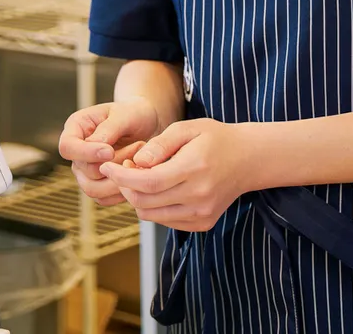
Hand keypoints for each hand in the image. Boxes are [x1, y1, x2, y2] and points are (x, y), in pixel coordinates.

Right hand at [59, 98, 161, 206]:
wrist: (147, 126)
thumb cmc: (133, 114)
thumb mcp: (124, 114)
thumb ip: (108, 129)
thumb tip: (96, 146)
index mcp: (77, 128)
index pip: (68, 147)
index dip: (86, 153)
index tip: (110, 151)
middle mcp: (77, 152)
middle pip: (84, 171)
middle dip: (114, 164)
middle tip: (139, 146)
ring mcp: (85, 171)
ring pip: (93, 189)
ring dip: (120, 179)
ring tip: (139, 161)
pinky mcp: (98, 185)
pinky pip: (105, 198)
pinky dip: (123, 190)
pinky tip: (137, 174)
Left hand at [100, 118, 251, 231]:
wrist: (248, 159)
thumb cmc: (215, 138)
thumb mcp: (187, 128)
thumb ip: (159, 145)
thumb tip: (136, 162)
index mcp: (193, 169)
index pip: (147, 182)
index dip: (121, 177)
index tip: (105, 166)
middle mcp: (198, 197)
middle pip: (145, 202)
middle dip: (125, 187)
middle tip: (123, 168)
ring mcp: (202, 214)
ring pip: (152, 215)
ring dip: (137, 198)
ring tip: (141, 177)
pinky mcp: (203, 223)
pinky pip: (166, 221)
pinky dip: (154, 207)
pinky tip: (158, 189)